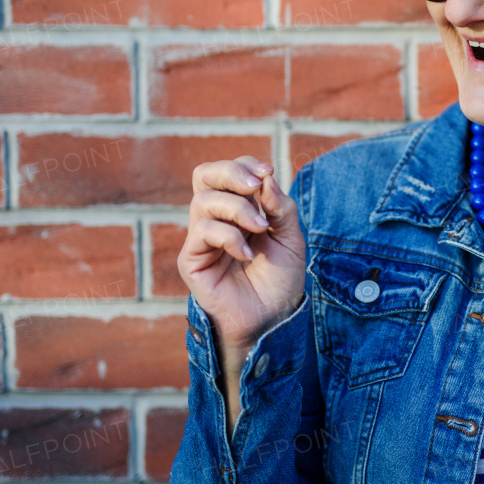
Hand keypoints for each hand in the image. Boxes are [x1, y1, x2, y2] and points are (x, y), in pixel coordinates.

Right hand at [177, 155, 305, 353]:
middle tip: (254, 185)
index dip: (245, 164)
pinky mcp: (192, 260)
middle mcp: (216, 219)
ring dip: (237, 208)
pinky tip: (246, 254)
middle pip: (204, 175)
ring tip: (260, 229)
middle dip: (230, 172)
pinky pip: (202, 231)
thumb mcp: (291, 238)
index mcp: (238, 209)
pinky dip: (228, 236)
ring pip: (204, 201)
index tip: (269, 172)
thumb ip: (280, 207)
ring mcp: (202, 239)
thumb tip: (266, 179)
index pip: (229, 171)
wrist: (273, 319)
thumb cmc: (280, 279)